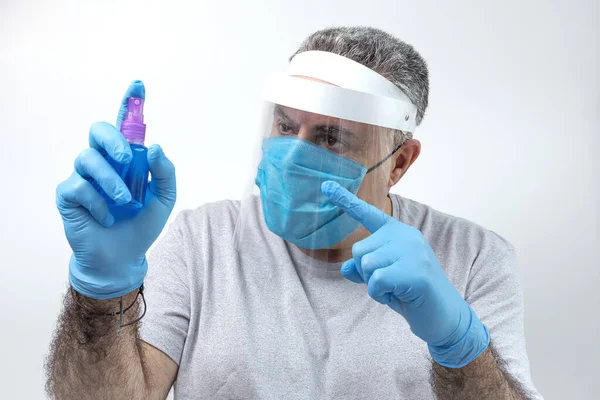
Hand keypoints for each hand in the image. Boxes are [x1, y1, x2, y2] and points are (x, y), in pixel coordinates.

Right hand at [56, 81, 176, 299]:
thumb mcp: (164, 199)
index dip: (129, 104)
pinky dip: (97, 203)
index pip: (124, 127)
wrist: (123, 258)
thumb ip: (164, 172)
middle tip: (128, 160)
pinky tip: (107, 218)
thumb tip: (155, 146)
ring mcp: (83, 178)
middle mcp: (103, 163)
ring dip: (111, 181)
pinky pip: (78, 187)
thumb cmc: (141, 225)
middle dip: (113, 140)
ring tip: (125, 202)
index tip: (138, 84)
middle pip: (97, 131)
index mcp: (126, 160)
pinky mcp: (69, 196)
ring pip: (87, 158)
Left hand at [322, 181, 488, 367]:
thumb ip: (364, 268)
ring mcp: (412, 251)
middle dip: (366, 272)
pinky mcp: (415, 271)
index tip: (326, 185)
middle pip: (359, 249)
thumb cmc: (411, 294)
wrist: (443, 316)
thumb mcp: (383, 278)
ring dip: (373, 284)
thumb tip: (345, 267)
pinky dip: (379, 294)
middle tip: (390, 282)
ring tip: (396, 288)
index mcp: (398, 232)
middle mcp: (405, 235)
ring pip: (365, 264)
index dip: (345, 200)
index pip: (368, 213)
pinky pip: (376, 280)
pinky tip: (399, 295)